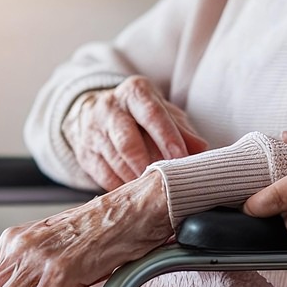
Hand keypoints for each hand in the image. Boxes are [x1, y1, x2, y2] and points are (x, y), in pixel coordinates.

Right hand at [63, 76, 207, 189]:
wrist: (94, 113)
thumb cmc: (138, 115)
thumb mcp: (162, 112)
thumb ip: (182, 130)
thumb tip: (201, 149)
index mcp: (134, 93)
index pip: (152, 114)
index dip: (167, 137)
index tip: (180, 157)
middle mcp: (110, 108)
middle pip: (127, 141)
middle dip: (147, 164)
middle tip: (164, 182)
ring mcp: (93, 131)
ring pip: (115, 161)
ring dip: (135, 179)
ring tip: (153, 191)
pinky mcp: (85, 153)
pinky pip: (103, 175)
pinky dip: (122, 187)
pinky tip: (135, 193)